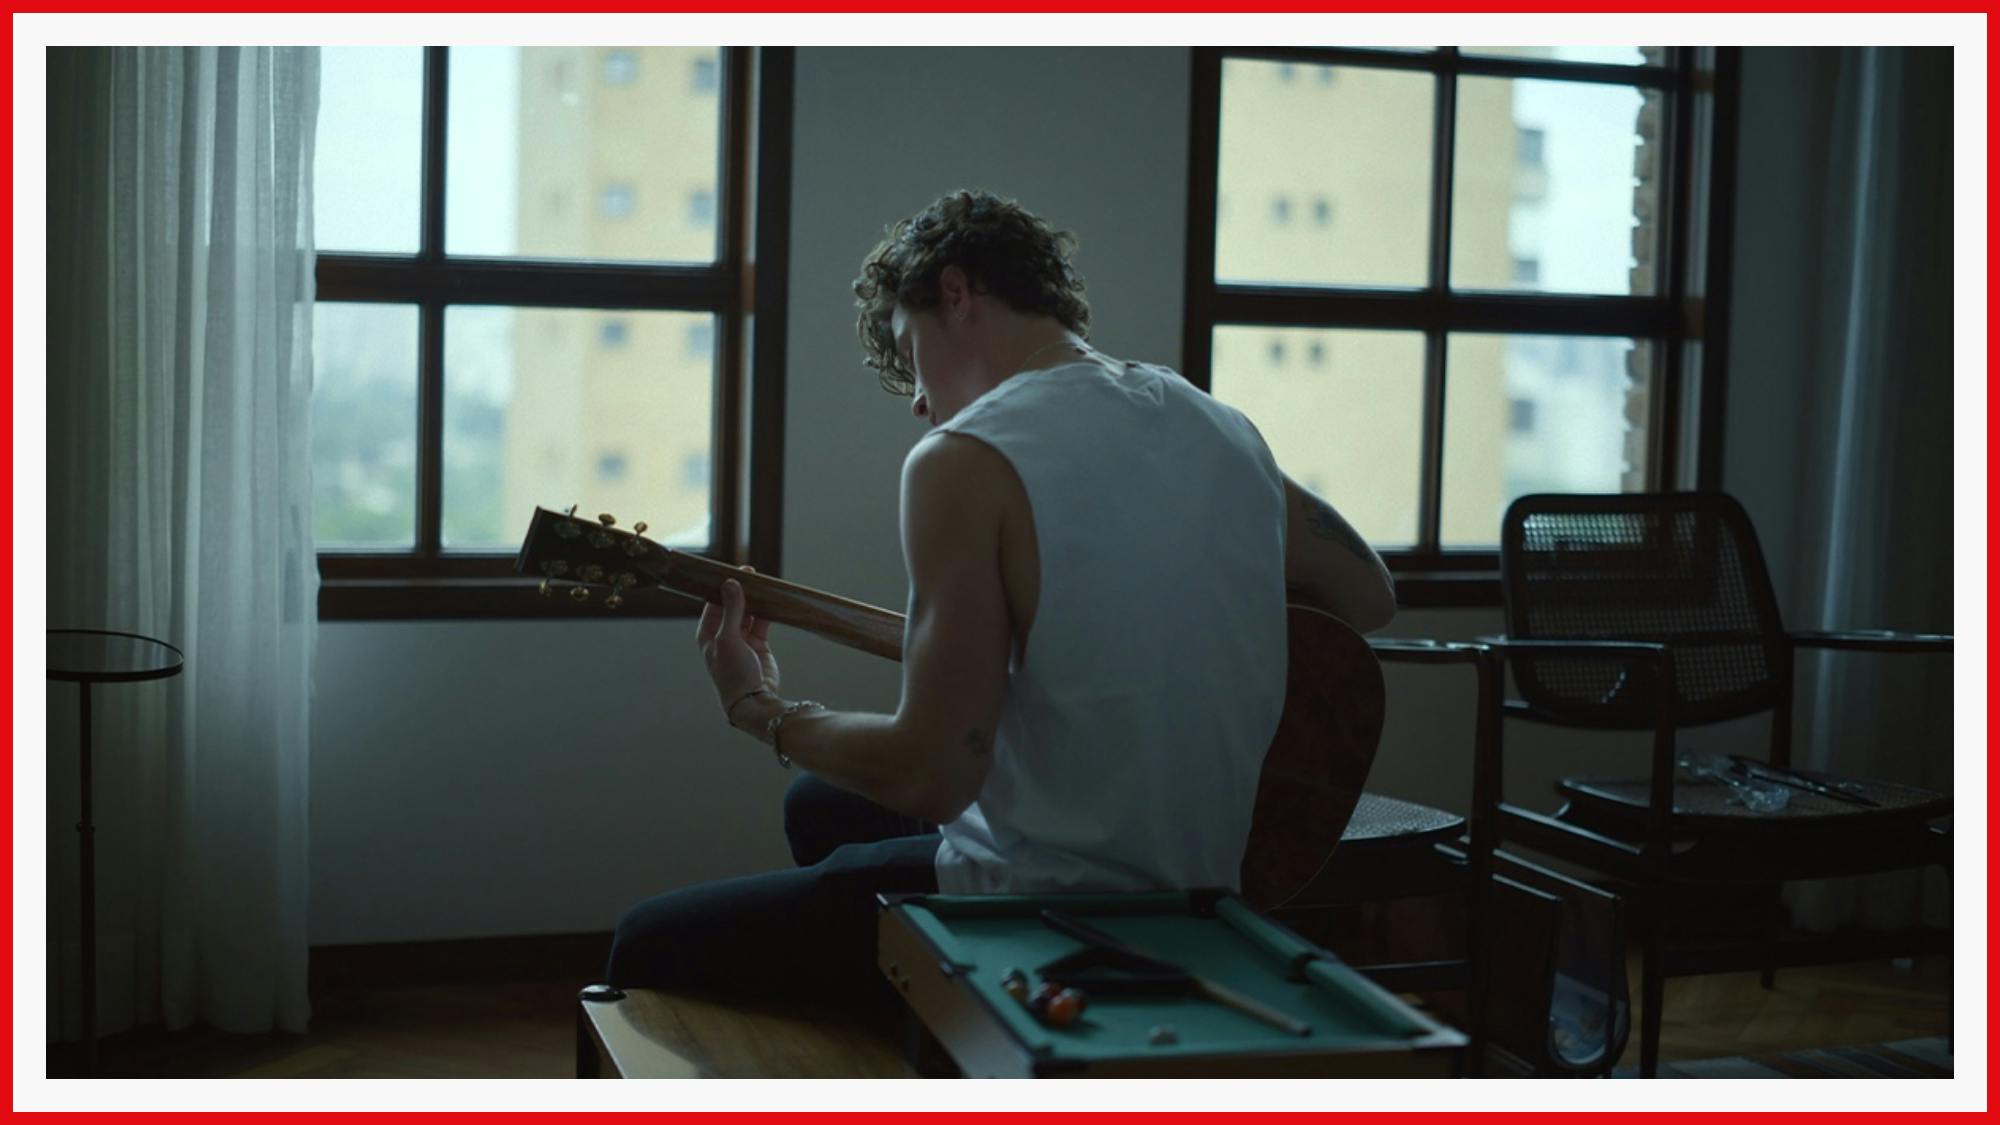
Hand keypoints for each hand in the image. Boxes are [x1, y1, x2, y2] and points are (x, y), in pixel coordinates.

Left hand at [695, 566, 780, 721]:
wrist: (754, 701)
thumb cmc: (733, 673)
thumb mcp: (729, 638)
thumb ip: (732, 609)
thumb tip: (732, 583)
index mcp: (708, 634)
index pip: (713, 604)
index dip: (722, 587)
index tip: (733, 570)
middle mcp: (723, 636)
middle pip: (731, 606)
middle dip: (740, 591)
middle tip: (750, 572)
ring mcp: (742, 640)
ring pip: (748, 613)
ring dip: (754, 600)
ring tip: (762, 583)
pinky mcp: (759, 645)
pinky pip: (762, 623)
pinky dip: (767, 612)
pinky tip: (772, 600)